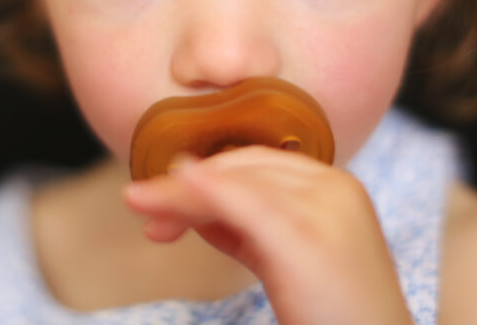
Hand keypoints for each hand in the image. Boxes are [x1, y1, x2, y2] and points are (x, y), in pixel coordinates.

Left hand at [123, 146, 412, 324]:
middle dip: (186, 184)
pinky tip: (177, 186)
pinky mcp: (305, 235)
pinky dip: (206, 191)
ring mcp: (323, 208)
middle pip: (243, 169)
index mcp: (335, 188)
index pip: (257, 166)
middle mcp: (334, 188)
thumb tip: (196, 206)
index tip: (163, 200)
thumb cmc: (334, 316)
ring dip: (181, 191)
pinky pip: (246, 203)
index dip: (205, 176)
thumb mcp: (288, 261)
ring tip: (141, 203)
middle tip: (141, 204)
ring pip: (236, 183)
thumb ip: (248, 228)